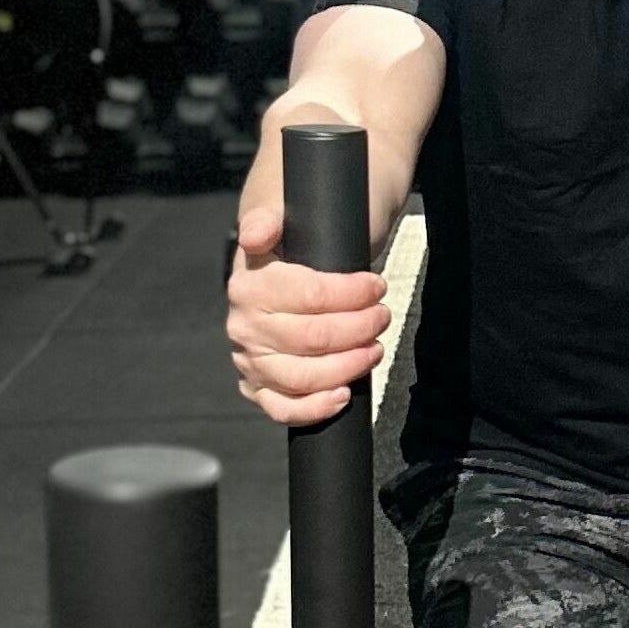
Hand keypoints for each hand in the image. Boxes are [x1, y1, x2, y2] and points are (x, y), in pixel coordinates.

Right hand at [227, 205, 393, 424]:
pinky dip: (315, 408)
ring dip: (348, 366)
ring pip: (302, 377)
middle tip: (383, 316)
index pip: (309, 295)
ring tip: (375, 349)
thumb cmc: (293, 246)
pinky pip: (283, 409)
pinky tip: (344, 394)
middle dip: (359, 328)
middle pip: (312, 338)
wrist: (280, 268)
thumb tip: (257, 232)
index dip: (351, 293)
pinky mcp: (261, 387)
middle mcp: (245, 326)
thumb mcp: (282, 219)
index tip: (377, 286)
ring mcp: (251, 360)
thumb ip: (267, 219)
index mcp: (248, 285)